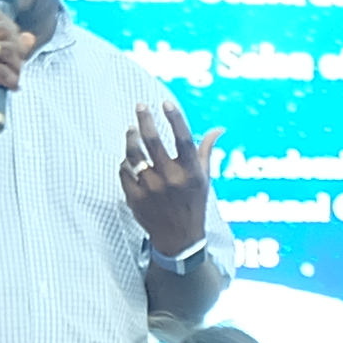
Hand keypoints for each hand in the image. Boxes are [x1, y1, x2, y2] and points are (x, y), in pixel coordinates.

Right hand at [0, 6, 35, 133]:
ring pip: (6, 49)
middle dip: (18, 49)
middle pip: (5, 30)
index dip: (12, 29)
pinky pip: (2, 71)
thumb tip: (30, 37)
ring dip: (17, 67)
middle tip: (16, 68)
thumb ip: (6, 48)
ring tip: (12, 79)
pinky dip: (12, 81)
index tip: (15, 48)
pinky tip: (10, 88)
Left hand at [122, 103, 223, 254]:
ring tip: (131, 130)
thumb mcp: (205, 178)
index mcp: (190, 172)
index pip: (183, 139)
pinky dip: (125, 162)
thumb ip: (207, 151)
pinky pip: (124, 171)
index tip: (166, 103)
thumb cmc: (193, 204)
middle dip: (144, 120)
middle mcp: (170, 179)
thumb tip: (219, 129)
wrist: (178, 239)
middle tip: (140, 106)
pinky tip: (129, 158)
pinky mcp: (135, 198)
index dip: (175, 118)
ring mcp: (150, 189)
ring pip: (133, 154)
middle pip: (152, 141)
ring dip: (131, 138)